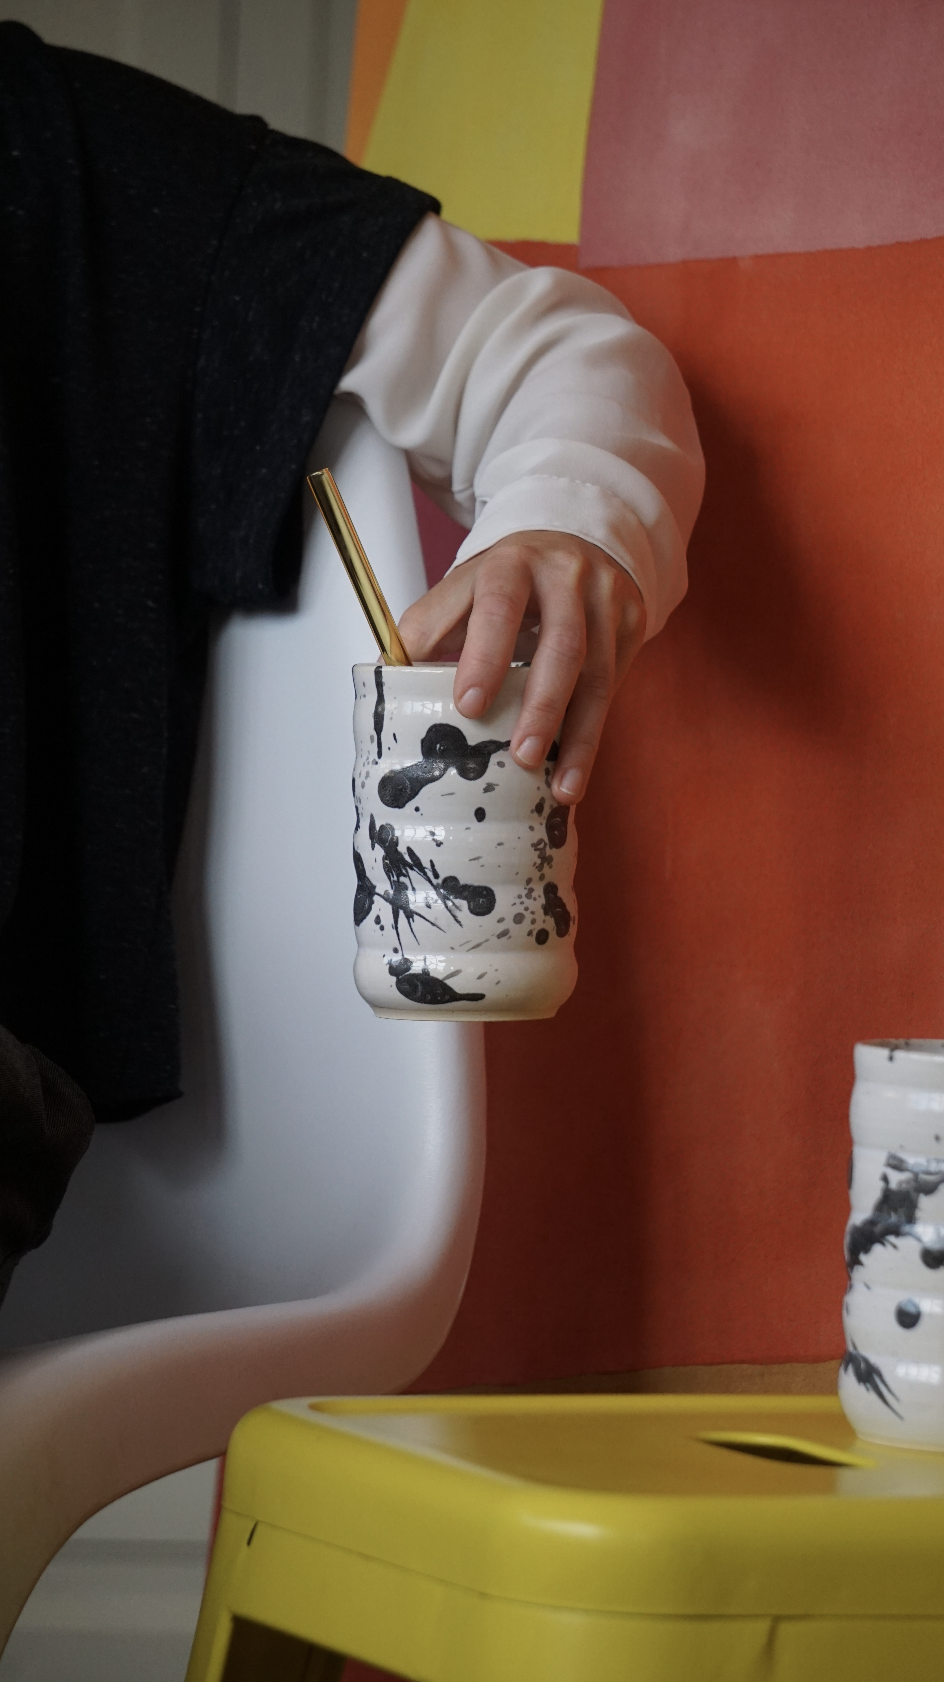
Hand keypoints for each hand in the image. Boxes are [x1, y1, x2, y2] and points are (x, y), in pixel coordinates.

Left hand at [398, 531, 645, 804]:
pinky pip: (617, 685)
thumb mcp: (464, 590)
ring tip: (560, 786)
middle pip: (563, 646)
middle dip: (542, 707)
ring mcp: (607, 598)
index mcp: (512, 564)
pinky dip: (594, 732)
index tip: (468, 705)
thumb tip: (387, 680)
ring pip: (600, 676)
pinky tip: (575, 768)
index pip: (499, 607)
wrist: (575, 540)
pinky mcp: (633, 622)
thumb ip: (426, 630)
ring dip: (579, 738)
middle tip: (520, 757)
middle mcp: (566, 576)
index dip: (484, 656)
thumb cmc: (509, 580)